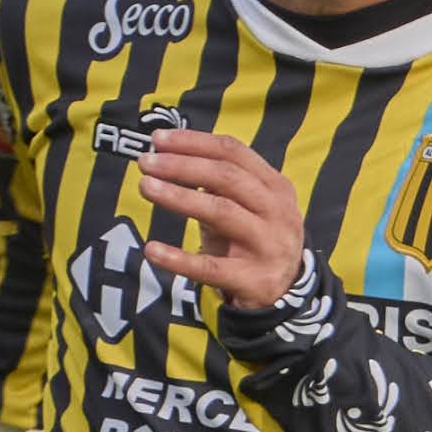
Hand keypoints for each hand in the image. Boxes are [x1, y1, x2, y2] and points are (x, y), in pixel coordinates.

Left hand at [135, 128, 305, 312]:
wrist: (286, 291)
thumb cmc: (256, 238)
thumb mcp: (249, 206)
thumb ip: (220, 183)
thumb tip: (167, 158)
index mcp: (275, 186)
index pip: (233, 152)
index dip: (193, 142)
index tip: (158, 140)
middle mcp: (277, 212)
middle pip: (226, 177)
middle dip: (182, 165)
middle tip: (145, 163)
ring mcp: (267, 246)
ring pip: (220, 212)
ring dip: (179, 197)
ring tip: (146, 187)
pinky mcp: (253, 280)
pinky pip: (210, 267)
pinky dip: (178, 259)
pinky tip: (152, 250)